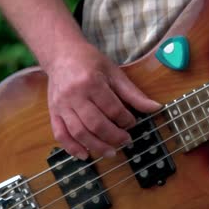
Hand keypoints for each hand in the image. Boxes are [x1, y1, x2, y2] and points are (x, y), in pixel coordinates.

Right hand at [45, 43, 160, 159]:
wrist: (61, 54)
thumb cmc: (90, 62)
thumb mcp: (115, 73)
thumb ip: (133, 93)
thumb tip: (155, 108)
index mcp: (91, 82)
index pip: (112, 109)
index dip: (126, 120)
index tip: (132, 123)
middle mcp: (74, 95)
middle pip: (95, 124)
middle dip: (113, 136)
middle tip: (126, 141)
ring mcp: (61, 105)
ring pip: (78, 132)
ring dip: (96, 146)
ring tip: (111, 152)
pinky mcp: (53, 112)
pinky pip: (60, 134)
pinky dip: (72, 148)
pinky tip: (85, 155)